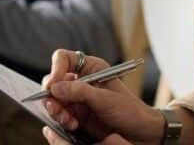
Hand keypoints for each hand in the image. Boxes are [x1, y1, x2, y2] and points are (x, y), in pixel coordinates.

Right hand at [39, 50, 165, 144]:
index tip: (53, 85)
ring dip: (57, 111)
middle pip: (54, 81)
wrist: (141, 134)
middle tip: (57, 108)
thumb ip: (80, 92)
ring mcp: (77, 99)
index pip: (63, 59)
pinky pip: (59, 115)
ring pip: (54, 100)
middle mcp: (80, 81)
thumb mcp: (105, 99)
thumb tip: (54, 87)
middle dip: (53, 96)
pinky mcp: (76, 116)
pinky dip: (62, 121)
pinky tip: (73, 125)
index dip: (55, 69)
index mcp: (90, 68)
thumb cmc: (129, 111)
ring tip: (69, 121)